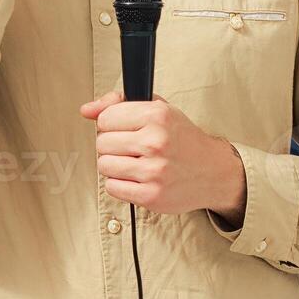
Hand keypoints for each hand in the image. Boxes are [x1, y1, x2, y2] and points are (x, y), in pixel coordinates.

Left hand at [82, 91, 246, 220]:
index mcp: (157, 115)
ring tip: (134, 162)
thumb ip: (118, 103)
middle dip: (112, 145)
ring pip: (103, 165)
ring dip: (114, 165)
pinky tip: (137, 178)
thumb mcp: (157, 109)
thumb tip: (86, 110)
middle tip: (131, 147)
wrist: (213, 171)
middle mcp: (156, 142)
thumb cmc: (181, 138)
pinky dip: (120, 184)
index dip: (111, 124)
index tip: (124, 128)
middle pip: (101, 143)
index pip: (105, 118)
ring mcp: (154, 171)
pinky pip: (112, 187)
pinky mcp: (151, 196)